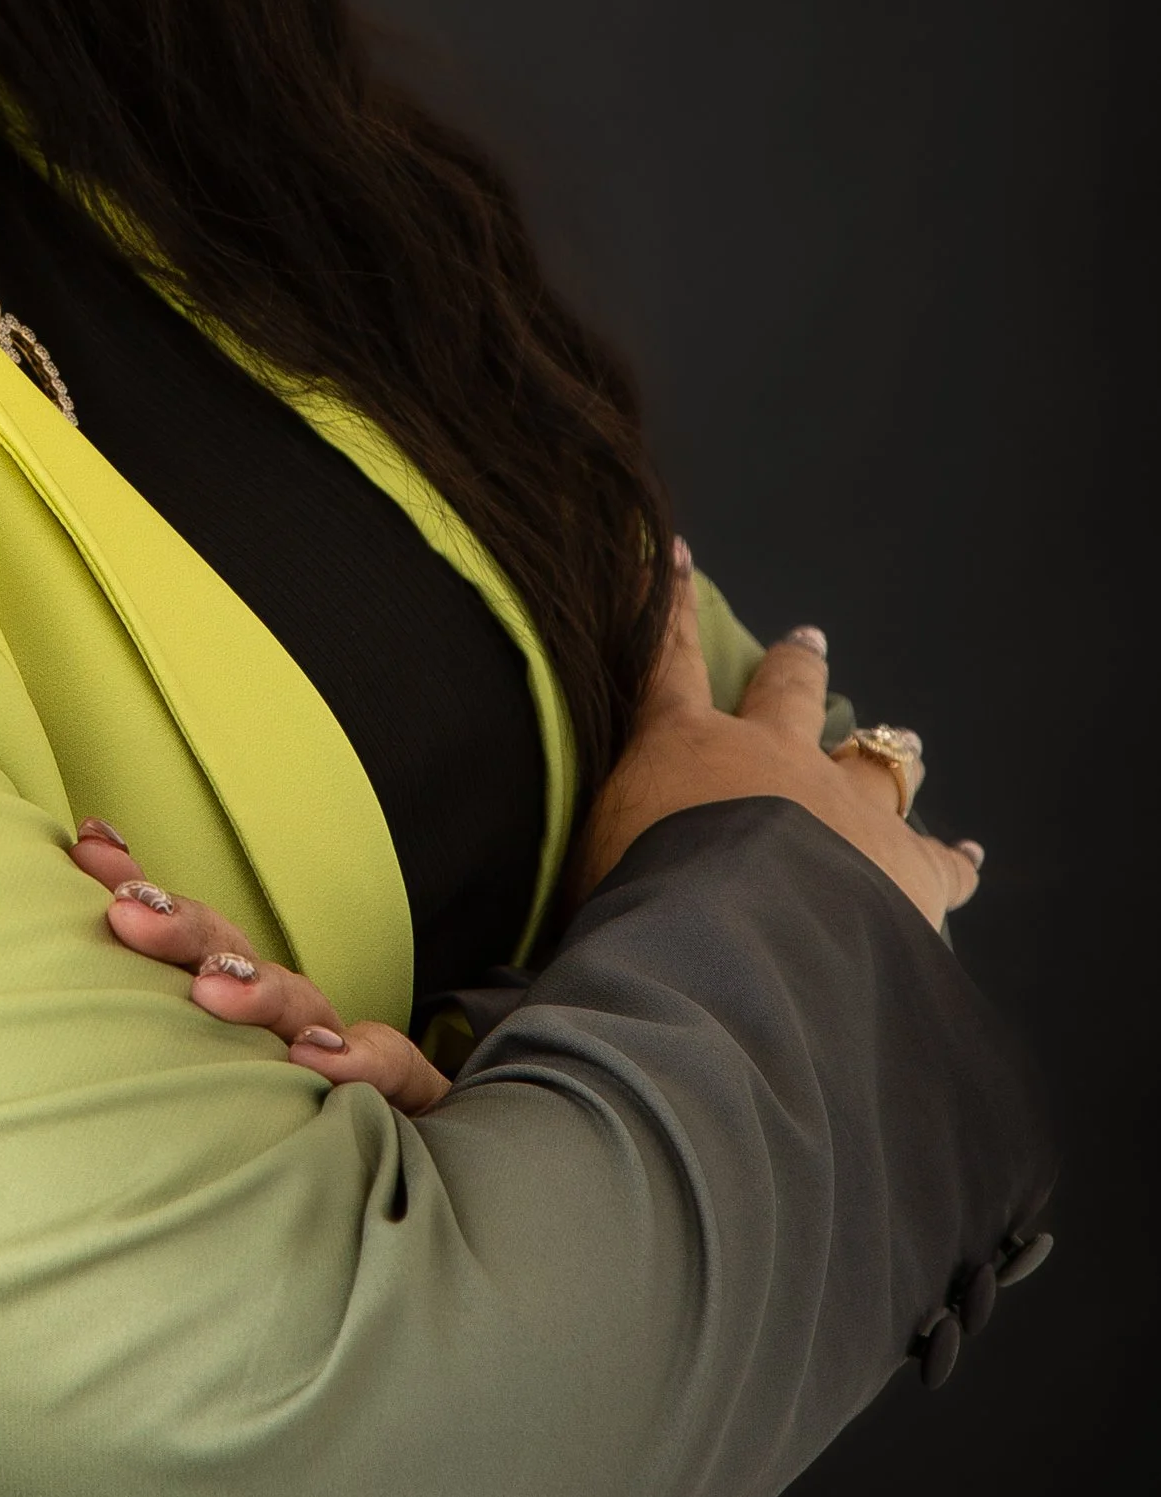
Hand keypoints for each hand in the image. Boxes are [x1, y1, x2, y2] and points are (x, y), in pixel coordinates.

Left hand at [68, 822, 452, 1111]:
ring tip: (213, 987)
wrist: (395, 1163)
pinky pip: (389, 1070)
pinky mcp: (398, 1093)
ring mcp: (340, 1051)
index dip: (140, 893)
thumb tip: (80, 921)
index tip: (90, 847)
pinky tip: (318, 1061)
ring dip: (258, 990)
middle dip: (180, 928)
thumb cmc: (273, 1114)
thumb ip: (148, 1014)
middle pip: (233, 957)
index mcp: (232, 1003)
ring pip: (302, 1005)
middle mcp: (281, 1017)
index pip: (182, 936)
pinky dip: (357, 1059)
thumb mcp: (204, 1066)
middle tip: (127, 913)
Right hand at [570, 551, 984, 928]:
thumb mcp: (579, 862)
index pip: (667, 661)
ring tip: (901, 736)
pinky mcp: (906, 868)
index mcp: (685, 746)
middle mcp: (772, 757)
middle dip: (799, 664)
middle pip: (790, 692)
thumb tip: (524, 880)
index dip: (667, 604)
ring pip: (874, 760)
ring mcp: (846, 807)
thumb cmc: (629, 900)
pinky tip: (971, 855)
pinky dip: (955, 858)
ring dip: (883, 747)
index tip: (676, 554)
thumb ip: (586, 846)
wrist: (725, 942)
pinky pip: (941, 859)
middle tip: (810, 641)